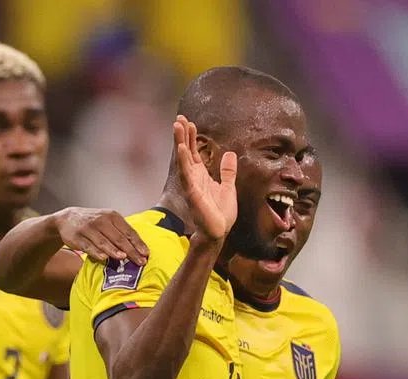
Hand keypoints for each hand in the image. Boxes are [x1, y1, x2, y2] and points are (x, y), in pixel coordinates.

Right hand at [53, 207, 148, 265]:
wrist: (68, 219)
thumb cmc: (94, 223)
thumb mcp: (108, 221)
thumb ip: (121, 232)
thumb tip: (139, 248)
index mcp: (112, 216)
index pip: (128, 231)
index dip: (138, 243)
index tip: (146, 254)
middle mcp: (101, 220)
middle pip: (119, 238)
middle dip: (131, 251)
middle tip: (140, 261)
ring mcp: (89, 228)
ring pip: (104, 241)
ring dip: (114, 250)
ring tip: (124, 258)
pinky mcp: (78, 237)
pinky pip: (88, 246)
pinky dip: (96, 252)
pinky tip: (103, 258)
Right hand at [173, 115, 236, 240]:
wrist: (219, 232)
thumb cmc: (221, 214)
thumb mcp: (228, 187)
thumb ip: (228, 171)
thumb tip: (230, 154)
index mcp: (201, 176)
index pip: (193, 152)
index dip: (190, 137)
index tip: (188, 122)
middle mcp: (193, 178)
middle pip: (186, 152)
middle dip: (182, 135)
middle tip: (179, 118)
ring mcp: (191, 185)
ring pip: (183, 160)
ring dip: (179, 142)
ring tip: (177, 126)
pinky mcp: (192, 193)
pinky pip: (186, 175)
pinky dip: (183, 161)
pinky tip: (181, 148)